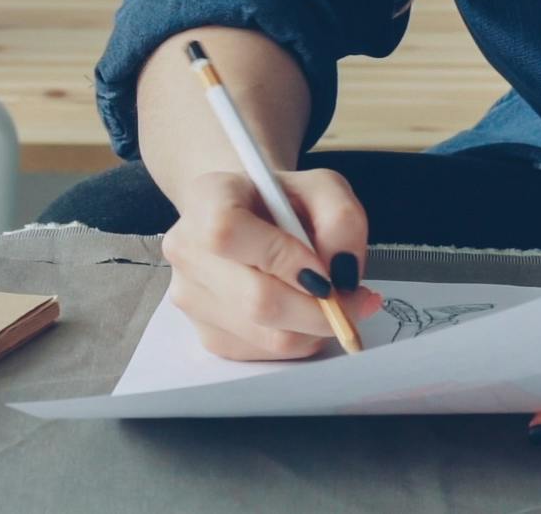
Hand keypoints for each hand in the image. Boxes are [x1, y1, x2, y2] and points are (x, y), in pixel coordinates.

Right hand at [159, 168, 383, 360]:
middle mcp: (186, 249)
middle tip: (354, 300)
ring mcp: (191, 297)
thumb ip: (341, 219)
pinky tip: (304, 313)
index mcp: (205, 198)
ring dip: (314, 327)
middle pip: (255, 299)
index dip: (283, 257)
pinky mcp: (207, 334)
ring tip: (332, 302)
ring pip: (268, 335)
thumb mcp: (322, 187)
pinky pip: (266, 353)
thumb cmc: (282, 201)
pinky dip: (300, 339)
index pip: (229, 232)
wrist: (248, 215)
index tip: (325, 270)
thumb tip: (341, 274)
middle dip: (319, 308)